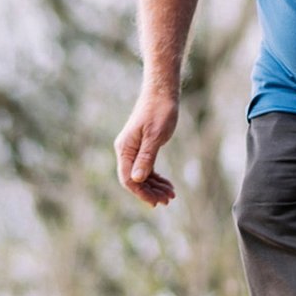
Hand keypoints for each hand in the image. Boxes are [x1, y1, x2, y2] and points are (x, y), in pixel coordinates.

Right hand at [114, 90, 179, 206]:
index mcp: (125, 149)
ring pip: (141, 175)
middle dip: (150, 192)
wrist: (162, 93)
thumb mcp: (154, 136)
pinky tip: (166, 184)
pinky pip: (146, 168)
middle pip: (134, 180)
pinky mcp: (142, 147)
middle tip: (168, 200)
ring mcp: (133, 149)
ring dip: (154, 187)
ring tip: (170, 194)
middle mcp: (126, 151)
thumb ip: (146, 158)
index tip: (156, 202)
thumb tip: (137, 179)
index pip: (128, 179)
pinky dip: (156, 177)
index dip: (141, 193)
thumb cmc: (159, 112)